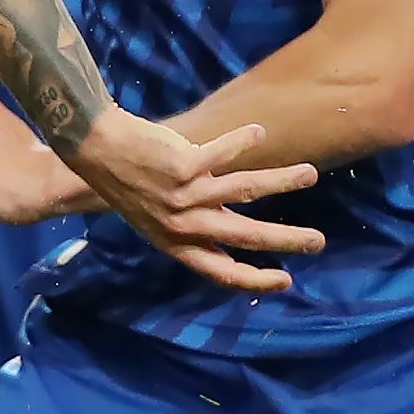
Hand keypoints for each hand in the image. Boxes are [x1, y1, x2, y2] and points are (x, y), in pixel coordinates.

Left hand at [60, 106, 324, 292]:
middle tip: (318, 241)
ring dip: (282, 181)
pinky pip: (224, 152)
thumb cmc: (130, 183)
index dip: (254, 280)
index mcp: (174, 243)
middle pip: (244, 236)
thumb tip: (237, 243)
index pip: (220, 271)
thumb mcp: (158, 219)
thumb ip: (196, 229)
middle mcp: (182, 223)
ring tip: (311, 174)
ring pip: (245, 190)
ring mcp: (183, 194)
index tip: (286, 281)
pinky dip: (243, 141)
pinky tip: (259, 132)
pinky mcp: (183, 164)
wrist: (95, 150)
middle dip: (286, 240)